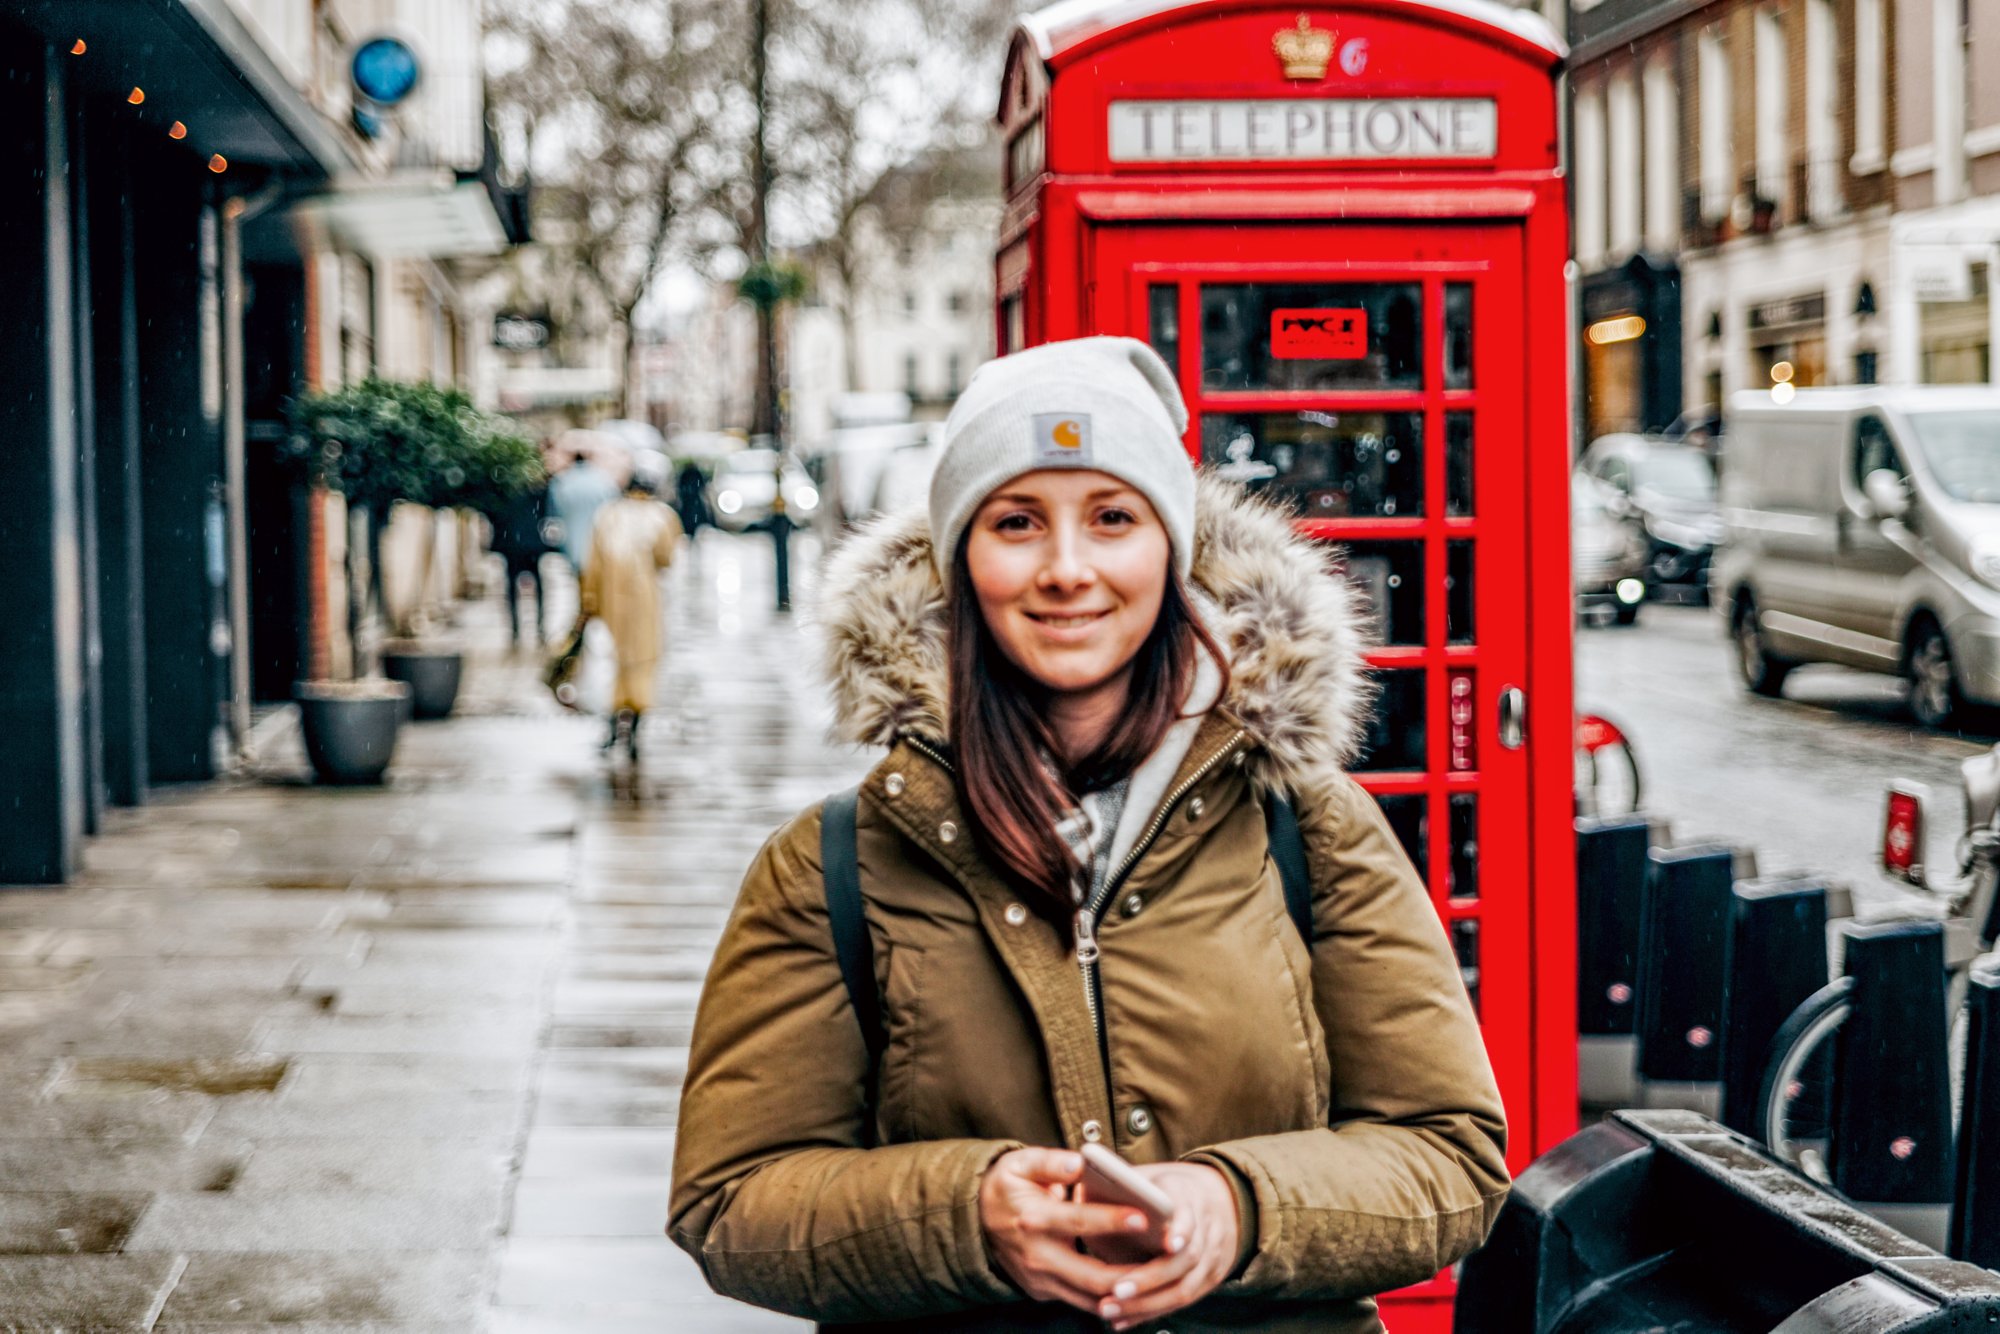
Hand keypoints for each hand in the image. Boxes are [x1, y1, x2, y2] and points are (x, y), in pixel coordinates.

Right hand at [978, 1148, 1157, 1312]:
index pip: (1078, 1220)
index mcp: (1032, 1218)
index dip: (1112, 1219)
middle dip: (1132, 1274)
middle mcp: (1037, 1255)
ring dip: (1125, 1293)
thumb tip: (1080, 1163)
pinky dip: (1109, 1299)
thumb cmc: (1006, 1188)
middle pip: (1092, 1275)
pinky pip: (1082, 1301)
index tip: (1144, 1216)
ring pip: (1091, 1298)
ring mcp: (1040, 1280)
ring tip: (1159, 1279)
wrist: (976, 1222)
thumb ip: (1050, 1162)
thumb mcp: (1019, 1164)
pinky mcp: (1044, 1292)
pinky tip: (1135, 1288)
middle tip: (1165, 1263)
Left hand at [1095, 1162, 1239, 1330]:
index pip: (1191, 1216)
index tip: (1168, 1244)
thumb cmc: (1159, 1189)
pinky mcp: (1205, 1282)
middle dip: (1149, 1279)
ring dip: (1144, 1304)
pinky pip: (1177, 1305)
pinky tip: (1120, 1320)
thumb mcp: (1146, 1177)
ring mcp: (1209, 1260)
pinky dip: (1148, 1313)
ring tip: (1108, 1309)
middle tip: (1115, 1289)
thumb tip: (1080, 1185)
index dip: (1182, 1232)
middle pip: (1184, 1262)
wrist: (1206, 1200)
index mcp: (1189, 1198)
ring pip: (1182, 1290)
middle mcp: (1206, 1231)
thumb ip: (1120, 1183)